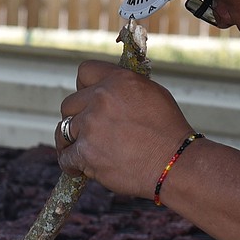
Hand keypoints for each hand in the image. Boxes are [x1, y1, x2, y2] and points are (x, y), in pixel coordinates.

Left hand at [55, 61, 193, 197]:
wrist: (175, 164)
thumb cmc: (169, 131)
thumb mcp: (152, 94)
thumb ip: (125, 87)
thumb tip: (108, 87)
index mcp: (118, 80)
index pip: (84, 71)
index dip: (84, 87)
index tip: (89, 100)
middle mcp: (101, 99)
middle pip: (69, 104)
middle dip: (78, 118)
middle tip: (90, 131)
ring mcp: (91, 126)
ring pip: (63, 131)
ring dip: (73, 142)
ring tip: (85, 151)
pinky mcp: (86, 153)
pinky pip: (65, 157)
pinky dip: (72, 164)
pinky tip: (80, 168)